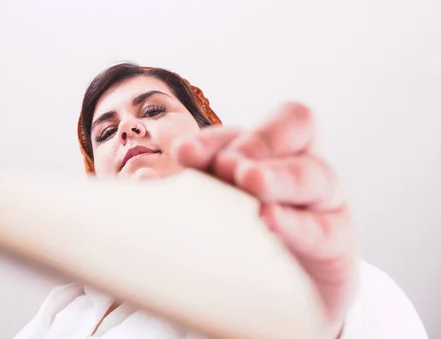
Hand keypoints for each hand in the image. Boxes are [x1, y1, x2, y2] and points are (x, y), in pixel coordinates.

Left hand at [172, 102, 358, 337]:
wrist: (285, 293)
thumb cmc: (245, 239)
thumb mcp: (219, 207)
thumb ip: (195, 189)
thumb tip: (141, 181)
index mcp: (265, 152)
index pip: (246, 129)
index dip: (214, 137)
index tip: (182, 154)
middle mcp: (297, 163)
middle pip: (291, 127)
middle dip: (254, 142)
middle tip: (226, 165)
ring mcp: (322, 199)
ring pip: (311, 172)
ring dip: (277, 174)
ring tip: (250, 182)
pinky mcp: (336, 238)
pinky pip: (321, 227)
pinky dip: (294, 223)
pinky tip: (271, 220)